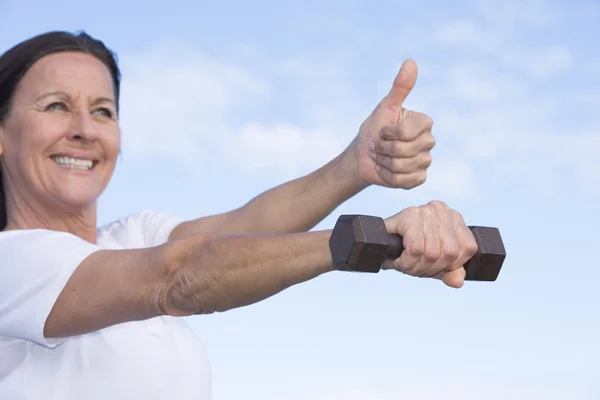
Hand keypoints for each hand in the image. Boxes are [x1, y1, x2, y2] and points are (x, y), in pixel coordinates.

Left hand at [344, 59, 435, 188]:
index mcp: (424, 122)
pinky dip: (390, 177)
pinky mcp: (419, 178)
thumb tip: (411, 62)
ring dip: (384, 163)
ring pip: (402, 166)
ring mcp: (425, 161)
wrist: (364, 156)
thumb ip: (400, 87)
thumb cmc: (374, 129)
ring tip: (382, 158)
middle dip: (383, 149)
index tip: (383, 131)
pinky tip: (387, 171)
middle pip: (402, 151)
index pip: (405, 132)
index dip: (387, 133)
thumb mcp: (385, 107)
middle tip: (379, 146)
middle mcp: (429, 141)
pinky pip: (406, 181)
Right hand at [383, 201, 477, 287]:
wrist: (378, 242)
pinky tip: (400, 260)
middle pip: (449, 253)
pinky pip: (416, 249)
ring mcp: (425, 210)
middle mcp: (442, 209)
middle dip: (431, 269)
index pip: (467, 248)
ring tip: (406, 265)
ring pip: (432, 252)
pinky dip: (407, 262)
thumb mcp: (435, 263)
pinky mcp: (409, 215)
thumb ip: (451, 272)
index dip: (450, 266)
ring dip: (416, 267)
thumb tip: (458, 281)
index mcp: (454, 217)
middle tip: (416, 268)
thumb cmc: (407, 249)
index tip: (433, 268)